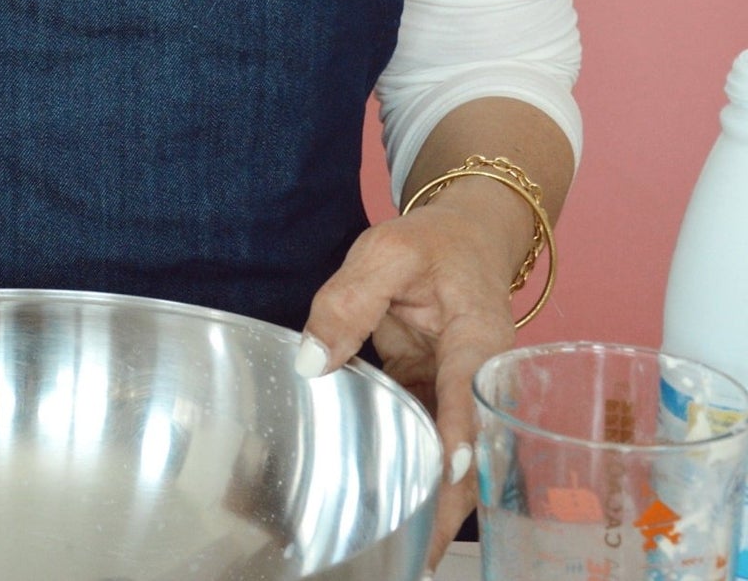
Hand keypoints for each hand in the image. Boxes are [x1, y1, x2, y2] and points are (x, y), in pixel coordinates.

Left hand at [296, 201, 518, 567]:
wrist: (465, 240)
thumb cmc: (432, 243)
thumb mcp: (387, 251)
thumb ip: (347, 300)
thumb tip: (311, 362)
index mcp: (478, 335)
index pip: (470, 387)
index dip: (461, 430)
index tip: (450, 473)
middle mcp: (480, 376)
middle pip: (472, 447)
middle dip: (448, 499)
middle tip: (419, 550)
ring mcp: (458, 394)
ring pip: (450, 459)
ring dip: (429, 502)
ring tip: (405, 552)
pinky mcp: (435, 400)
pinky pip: (425, 441)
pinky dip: (411, 475)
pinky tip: (389, 512)